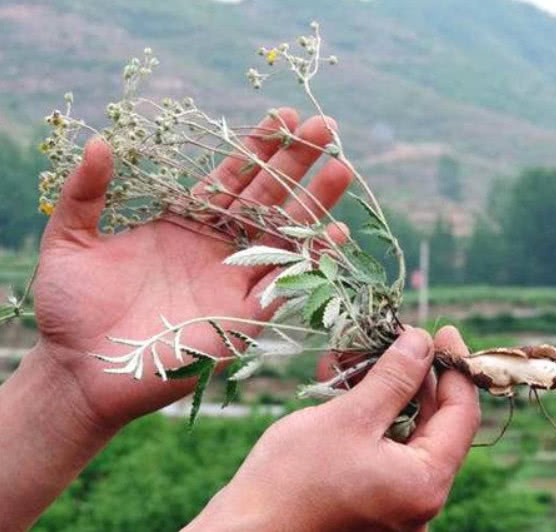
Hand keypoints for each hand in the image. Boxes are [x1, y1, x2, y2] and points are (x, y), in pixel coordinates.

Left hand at [32, 109, 351, 428]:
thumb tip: (100, 143)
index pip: (230, 178)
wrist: (79, 373)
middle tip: (327, 127)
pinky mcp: (240, 319)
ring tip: (341, 169)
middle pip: (266, 199)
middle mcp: (216, 249)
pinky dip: (311, 262)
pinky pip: (283, 286)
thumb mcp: (70, 242)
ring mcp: (232, 283)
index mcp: (183, 225)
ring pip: (283, 236)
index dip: (257, 148)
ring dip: (313, 204)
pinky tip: (335, 234)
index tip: (285, 117)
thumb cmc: (71, 310)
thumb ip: (85, 194)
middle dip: (297, 163)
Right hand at [186, 326, 480, 531]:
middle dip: (411, 374)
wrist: (241, 531)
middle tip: (393, 336)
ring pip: (401, 430)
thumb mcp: (349, 418)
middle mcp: (418, 499)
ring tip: (355, 351)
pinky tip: (341, 380)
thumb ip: (394, 378)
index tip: (442, 330)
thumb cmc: (292, 478)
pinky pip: (378, 445)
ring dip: (382, 388)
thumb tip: (423, 342)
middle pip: (432, 422)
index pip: (462, 415)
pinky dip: (364, 412)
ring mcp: (392, 502)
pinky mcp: (366, 498)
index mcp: (425, 484)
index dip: (457, 367)